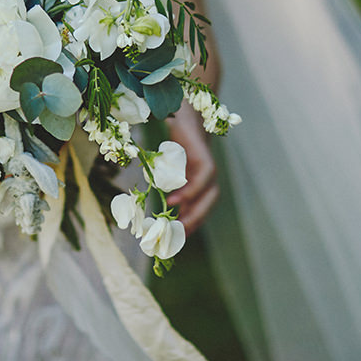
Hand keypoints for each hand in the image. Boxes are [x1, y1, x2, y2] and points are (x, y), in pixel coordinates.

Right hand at [165, 106, 218, 234]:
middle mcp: (207, 181)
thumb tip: (152, 210)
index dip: (188, 228)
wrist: (181, 116)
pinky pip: (202, 180)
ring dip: (193, 212)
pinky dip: (191, 192)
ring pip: (207, 197)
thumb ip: (165, 189)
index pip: (198, 213)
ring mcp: (208, 171)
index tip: (173, 243)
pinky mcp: (206, 159)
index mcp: (199, 187)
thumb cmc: (173, 145)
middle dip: (192, 224)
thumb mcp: (167, 171)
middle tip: (175, 239)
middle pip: (205, 209)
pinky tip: (175, 200)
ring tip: (174, 223)